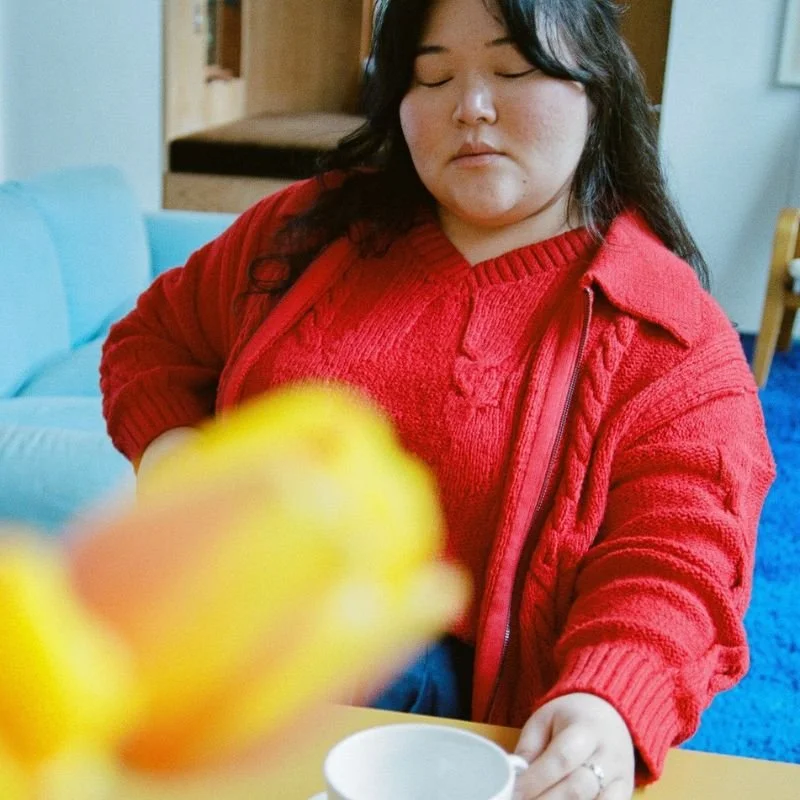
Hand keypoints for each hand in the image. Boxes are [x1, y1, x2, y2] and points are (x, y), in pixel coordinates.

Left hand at [512, 692, 634, 798]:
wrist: (611, 714)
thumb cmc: (571, 717)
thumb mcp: (544, 718)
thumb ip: (528, 747)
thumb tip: (514, 776)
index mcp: (585, 730)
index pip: (561, 759)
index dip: (535, 780)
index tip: (513, 792)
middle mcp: (608, 756)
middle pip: (577, 789)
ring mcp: (621, 778)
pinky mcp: (627, 793)